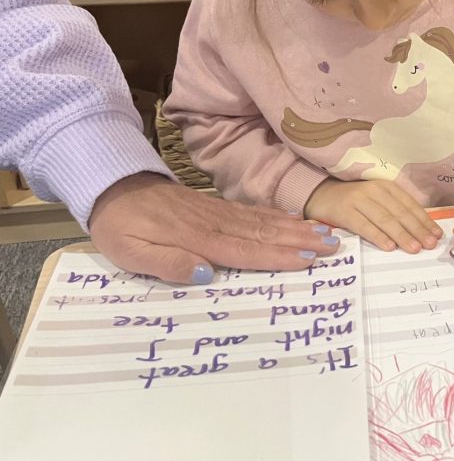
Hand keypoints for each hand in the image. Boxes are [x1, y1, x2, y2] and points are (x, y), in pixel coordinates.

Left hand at [89, 173, 342, 285]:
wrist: (113, 186)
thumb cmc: (120, 227)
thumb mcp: (131, 254)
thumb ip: (168, 263)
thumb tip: (206, 274)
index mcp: (197, 239)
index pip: (244, 251)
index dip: (277, 257)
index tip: (308, 260)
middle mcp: (215, 224)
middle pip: (264, 234)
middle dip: (300, 241)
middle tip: (333, 246)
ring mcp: (218, 212)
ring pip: (263, 222)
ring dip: (296, 229)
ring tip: (326, 233)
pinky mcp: (216, 206)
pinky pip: (253, 213)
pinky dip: (277, 217)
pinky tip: (295, 220)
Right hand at [305, 178, 441, 253]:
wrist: (320, 194)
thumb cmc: (354, 201)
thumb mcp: (376, 200)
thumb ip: (395, 210)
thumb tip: (421, 230)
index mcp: (386, 187)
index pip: (410, 205)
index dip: (425, 220)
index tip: (437, 235)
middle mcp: (375, 191)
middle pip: (400, 213)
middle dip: (417, 230)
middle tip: (430, 244)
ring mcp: (359, 200)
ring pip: (385, 219)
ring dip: (402, 235)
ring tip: (415, 248)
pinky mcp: (344, 212)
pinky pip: (364, 226)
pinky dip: (378, 237)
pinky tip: (389, 247)